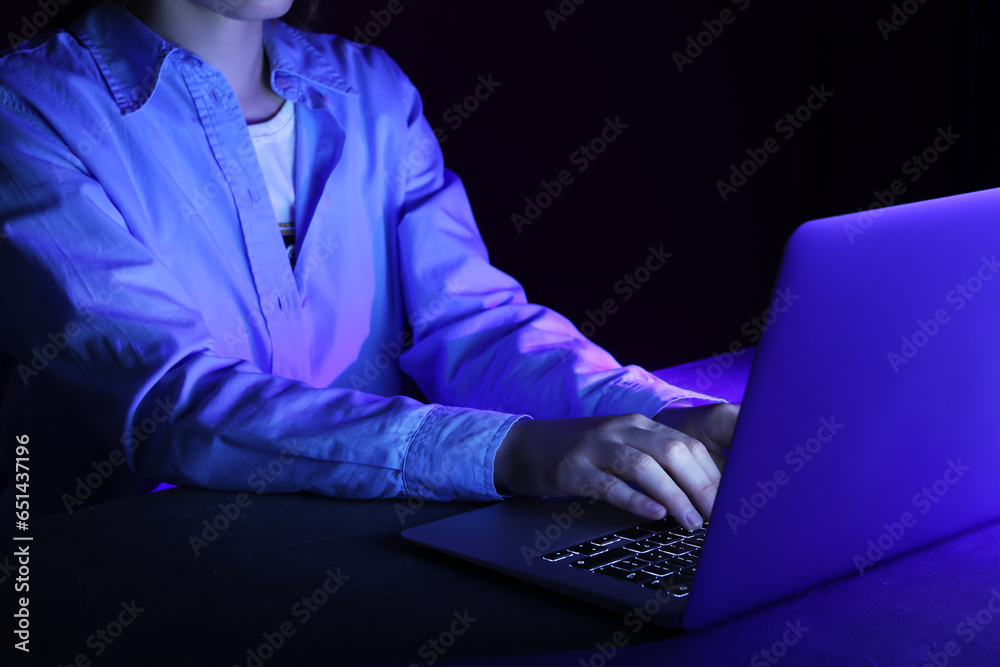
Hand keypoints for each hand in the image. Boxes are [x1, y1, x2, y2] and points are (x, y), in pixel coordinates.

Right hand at [493, 410, 734, 529]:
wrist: (527, 446)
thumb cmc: (582, 452)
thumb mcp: (622, 446)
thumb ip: (655, 460)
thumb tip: (700, 492)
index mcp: (639, 424)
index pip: (687, 443)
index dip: (712, 473)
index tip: (729, 501)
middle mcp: (621, 429)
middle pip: (672, 450)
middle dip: (701, 485)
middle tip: (717, 515)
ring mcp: (596, 447)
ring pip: (644, 466)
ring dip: (674, 496)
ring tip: (691, 522)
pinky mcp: (574, 469)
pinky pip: (610, 484)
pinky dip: (635, 499)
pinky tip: (653, 514)